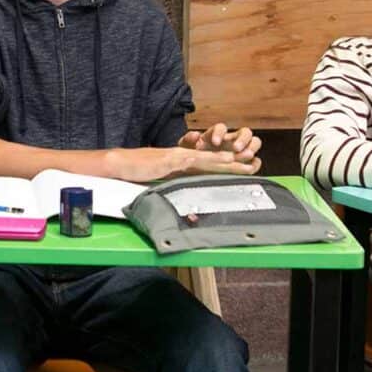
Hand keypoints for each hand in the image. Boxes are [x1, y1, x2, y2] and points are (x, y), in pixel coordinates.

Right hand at [106, 145, 261, 182]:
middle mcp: (182, 157)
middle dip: (233, 164)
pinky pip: (195, 158)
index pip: (206, 167)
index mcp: (180, 164)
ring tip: (246, 161)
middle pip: (212, 161)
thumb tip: (189, 215)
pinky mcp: (171, 158)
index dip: (224, 169)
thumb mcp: (157, 187)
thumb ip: (173, 195)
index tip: (241, 172)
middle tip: (253, 165)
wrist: (118, 164)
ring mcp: (177, 156)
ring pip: (207, 157)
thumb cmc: (135, 175)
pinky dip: (211, 158)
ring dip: (228, 160)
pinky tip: (223, 159)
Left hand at [179, 123, 260, 163]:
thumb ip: (188, 140)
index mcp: (216, 135)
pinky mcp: (245, 163)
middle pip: (245, 132)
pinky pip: (255, 161)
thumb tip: (194, 135)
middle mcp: (231, 140)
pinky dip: (255, 164)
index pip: (221, 128)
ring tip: (246, 156)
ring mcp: (240, 151)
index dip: (219, 133)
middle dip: (242, 139)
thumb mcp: (187, 148)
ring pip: (254, 142)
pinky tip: (250, 167)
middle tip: (236, 148)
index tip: (215, 142)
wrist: (195, 169)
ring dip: (252, 147)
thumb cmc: (193, 155)